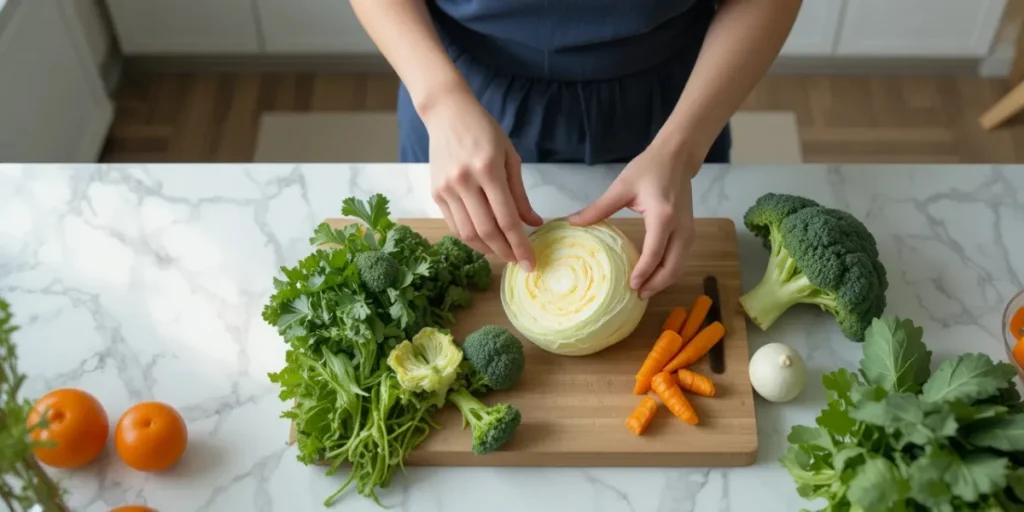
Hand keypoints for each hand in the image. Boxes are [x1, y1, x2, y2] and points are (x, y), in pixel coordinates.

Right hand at [423, 91, 542, 269]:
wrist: (447, 113)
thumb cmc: (484, 131)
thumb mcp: (510, 157)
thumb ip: (520, 194)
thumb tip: (534, 223)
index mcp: (488, 169)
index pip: (506, 218)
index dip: (520, 245)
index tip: (530, 263)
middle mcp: (464, 181)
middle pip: (486, 231)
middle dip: (505, 252)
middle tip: (518, 261)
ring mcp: (446, 188)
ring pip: (467, 233)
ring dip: (487, 248)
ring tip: (503, 251)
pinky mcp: (435, 193)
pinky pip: (454, 225)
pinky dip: (470, 237)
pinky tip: (484, 239)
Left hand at [569, 143, 697, 298]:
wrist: (676, 157)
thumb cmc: (649, 169)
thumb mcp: (621, 187)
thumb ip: (598, 208)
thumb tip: (573, 222)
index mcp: (663, 217)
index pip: (655, 253)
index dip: (643, 272)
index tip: (631, 286)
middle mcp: (680, 228)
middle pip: (672, 267)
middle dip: (656, 284)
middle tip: (637, 296)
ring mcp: (688, 230)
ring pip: (679, 265)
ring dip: (663, 280)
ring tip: (643, 290)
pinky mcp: (689, 231)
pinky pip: (680, 258)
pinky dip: (669, 270)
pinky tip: (653, 275)